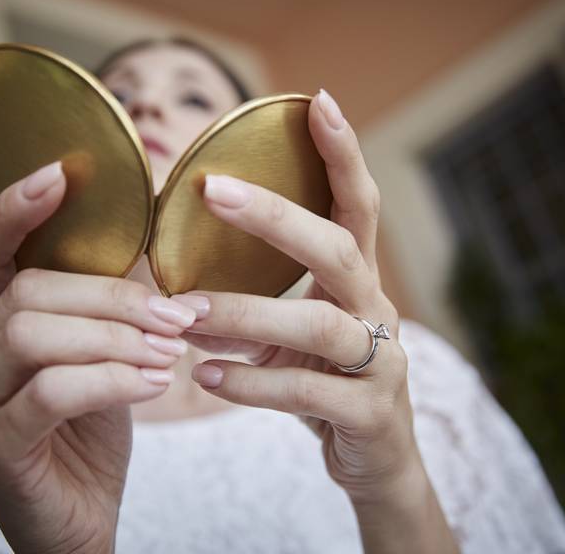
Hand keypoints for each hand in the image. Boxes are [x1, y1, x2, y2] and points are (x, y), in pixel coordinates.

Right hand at [0, 162, 196, 553]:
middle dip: (111, 297)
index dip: (12, 209)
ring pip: (35, 336)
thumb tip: (147, 237)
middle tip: (175, 316)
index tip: (58, 174)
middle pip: (27, 292)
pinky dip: (111, 380)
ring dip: (116, 337)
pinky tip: (153, 384)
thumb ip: (103, 305)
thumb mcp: (99, 357)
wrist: (79, 522)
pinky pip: (51, 392)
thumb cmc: (88, 433)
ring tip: (168, 354)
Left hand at [175, 90, 456, 551]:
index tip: (317, 100)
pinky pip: (308, 392)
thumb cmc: (327, 386)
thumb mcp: (296, 337)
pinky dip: (253, 382)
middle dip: (277, 216)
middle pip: (337, 248)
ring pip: (319, 324)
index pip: (358, 205)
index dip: (342, 153)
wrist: (378, 465)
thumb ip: (258, 308)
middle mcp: (377, 309)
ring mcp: (381, 362)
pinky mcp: (370, 413)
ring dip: (246, 313)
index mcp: (358, 282)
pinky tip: (206, 378)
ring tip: (186, 312)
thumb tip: (183, 287)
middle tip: (214, 190)